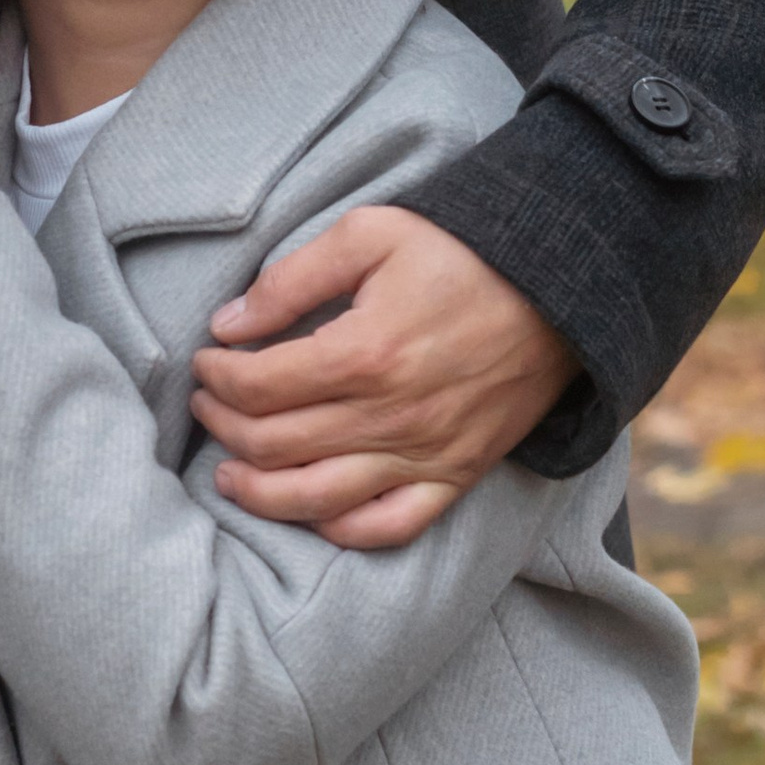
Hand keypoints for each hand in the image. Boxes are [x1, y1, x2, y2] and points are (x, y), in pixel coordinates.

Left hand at [189, 207, 576, 549]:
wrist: (560, 288)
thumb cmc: (460, 253)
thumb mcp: (369, 234)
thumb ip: (291, 279)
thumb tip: (227, 325)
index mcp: (366, 353)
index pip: (258, 387)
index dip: (215, 377)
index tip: (204, 361)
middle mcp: (392, 416)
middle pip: (275, 445)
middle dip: (222, 426)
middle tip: (206, 404)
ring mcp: (426, 456)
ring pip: (316, 500)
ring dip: (258, 492)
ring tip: (228, 472)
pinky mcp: (455, 477)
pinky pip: (386, 527)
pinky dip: (336, 530)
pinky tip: (306, 510)